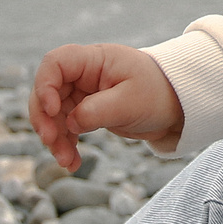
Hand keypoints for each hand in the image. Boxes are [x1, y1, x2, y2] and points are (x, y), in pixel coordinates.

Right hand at [30, 43, 183, 167]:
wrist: (177, 106)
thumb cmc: (158, 94)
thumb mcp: (130, 102)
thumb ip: (97, 110)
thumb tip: (70, 123)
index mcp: (95, 60)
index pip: (56, 63)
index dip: (45, 85)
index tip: (53, 110)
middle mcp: (84, 74)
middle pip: (48, 91)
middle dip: (45, 119)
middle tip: (51, 142)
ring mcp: (84, 93)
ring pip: (54, 114)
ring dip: (55, 138)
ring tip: (67, 161)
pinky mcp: (87, 112)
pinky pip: (67, 127)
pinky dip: (66, 144)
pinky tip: (72, 163)